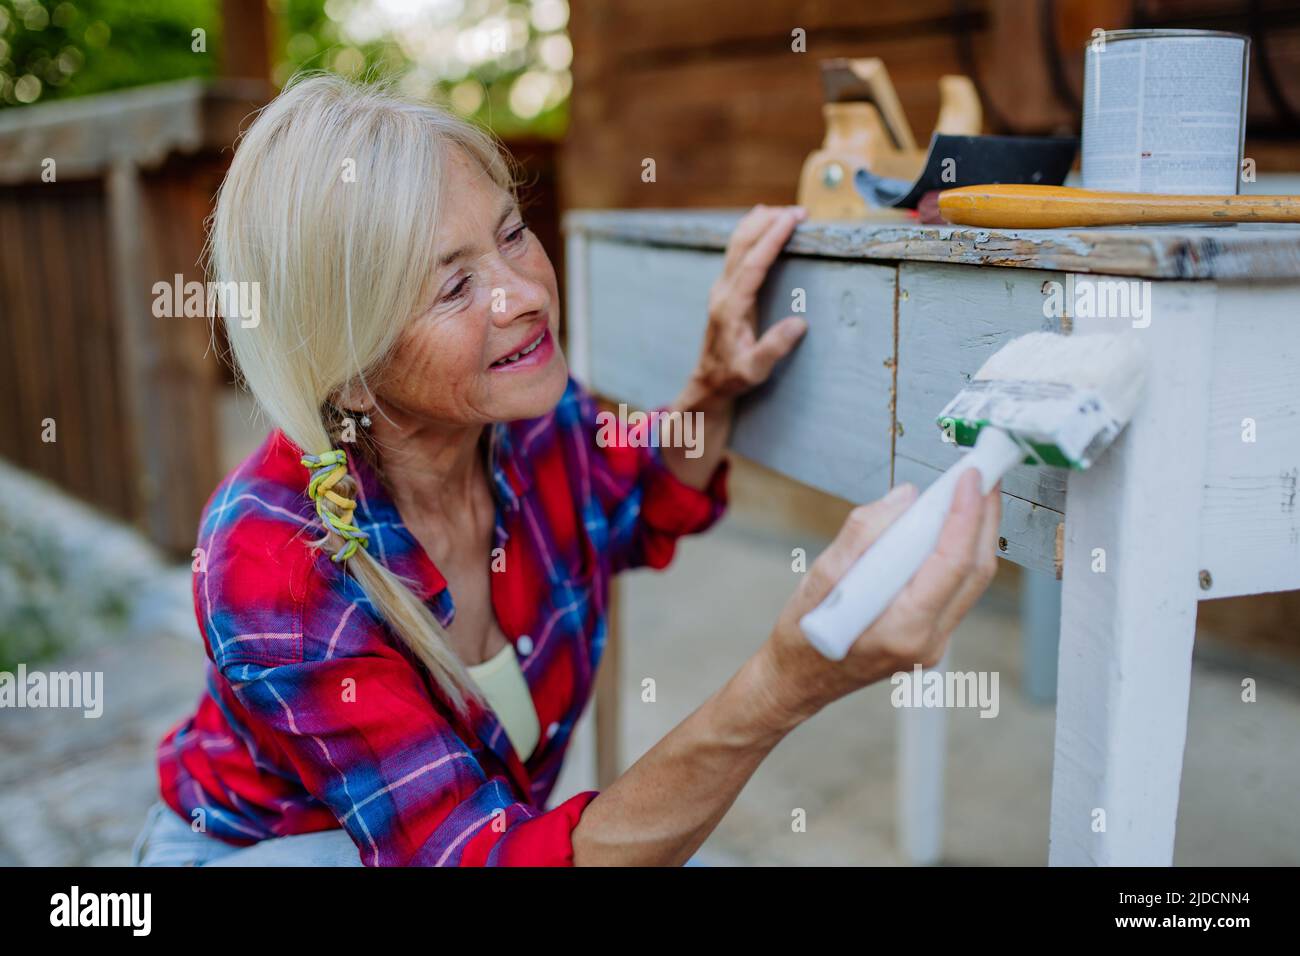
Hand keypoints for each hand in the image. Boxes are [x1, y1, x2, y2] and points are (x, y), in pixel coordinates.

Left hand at [680, 205, 809, 410]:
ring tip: (784, 211)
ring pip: (736, 244)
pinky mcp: (724, 288)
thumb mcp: (754, 370)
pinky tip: (761, 224)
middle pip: (741, 245)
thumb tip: (799, 323)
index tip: (792, 218)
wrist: (709, 380)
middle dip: (769, 222)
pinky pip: (736, 252)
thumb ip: (774, 347)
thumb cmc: (733, 376)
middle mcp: (722, 291)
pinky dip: (752, 233)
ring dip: (759, 223)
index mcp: (731, 306)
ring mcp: (720, 288)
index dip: (772, 238)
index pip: (753, 263)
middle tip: (799, 211)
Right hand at [756, 470, 1002, 727]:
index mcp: (902, 630)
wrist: (798, 680)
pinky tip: (948, 528)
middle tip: (981, 474)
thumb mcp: (820, 579)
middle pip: (975, 571)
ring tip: (970, 493)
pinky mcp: (931, 636)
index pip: (952, 563)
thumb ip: (864, 535)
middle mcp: (928, 641)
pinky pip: (956, 588)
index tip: (968, 476)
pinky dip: (958, 552)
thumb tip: (905, 498)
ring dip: (975, 533)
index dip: (965, 513)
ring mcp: (934, 642)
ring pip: (972, 580)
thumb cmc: (802, 638)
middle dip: (983, 516)